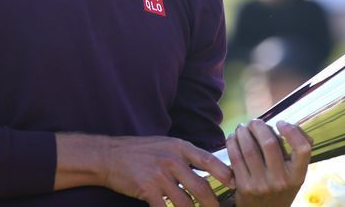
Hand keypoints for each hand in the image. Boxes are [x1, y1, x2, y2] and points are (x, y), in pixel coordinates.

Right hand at [102, 135, 234, 206]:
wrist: (109, 156)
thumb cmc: (139, 151)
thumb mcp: (165, 144)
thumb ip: (184, 155)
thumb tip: (207, 167)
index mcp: (179, 147)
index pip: (209, 161)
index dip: (225, 174)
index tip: (235, 184)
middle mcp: (172, 160)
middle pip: (201, 187)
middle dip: (213, 203)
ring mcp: (160, 176)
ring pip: (186, 202)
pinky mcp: (148, 190)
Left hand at [225, 121, 311, 206]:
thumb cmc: (281, 188)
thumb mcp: (295, 175)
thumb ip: (296, 152)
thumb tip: (292, 126)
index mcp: (297, 176)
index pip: (302, 149)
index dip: (292, 131)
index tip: (281, 123)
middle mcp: (280, 180)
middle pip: (269, 144)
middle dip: (258, 126)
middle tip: (254, 122)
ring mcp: (261, 184)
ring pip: (249, 148)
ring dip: (243, 132)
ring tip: (242, 128)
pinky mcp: (243, 186)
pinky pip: (236, 157)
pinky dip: (232, 143)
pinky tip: (233, 138)